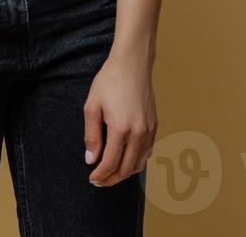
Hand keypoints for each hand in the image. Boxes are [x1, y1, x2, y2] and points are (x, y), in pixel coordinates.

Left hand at [84, 53, 156, 187]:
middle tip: (98, 181)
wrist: (132, 64)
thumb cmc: (110, 81)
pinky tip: (125, 159)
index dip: (100, 175)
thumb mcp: (92, 106)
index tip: (92, 179)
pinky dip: (136, 161)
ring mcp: (149, 130)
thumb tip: (91, 159)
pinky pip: (147, 152)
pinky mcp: (154, 125)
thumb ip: (92, 135)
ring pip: (139, 163)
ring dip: (125, 173)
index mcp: (121, 129)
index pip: (111, 163)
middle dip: (111, 179)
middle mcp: (139, 132)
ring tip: (110, 173)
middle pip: (126, 168)